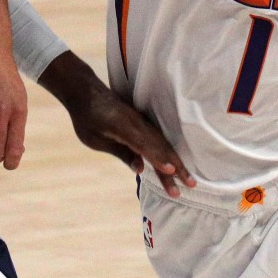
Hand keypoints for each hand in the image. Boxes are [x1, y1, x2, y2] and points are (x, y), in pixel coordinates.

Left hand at [39, 52, 194, 196]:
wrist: (87, 92)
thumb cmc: (87, 119)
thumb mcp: (96, 140)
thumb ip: (121, 153)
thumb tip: (141, 169)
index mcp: (122, 127)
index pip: (143, 145)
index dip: (158, 158)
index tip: (171, 171)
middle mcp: (137, 123)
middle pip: (159, 147)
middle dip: (176, 167)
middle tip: (190, 186)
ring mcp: (142, 122)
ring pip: (163, 144)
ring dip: (177, 162)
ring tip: (189, 180)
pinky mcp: (143, 123)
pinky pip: (159, 139)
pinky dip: (169, 153)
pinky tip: (177, 165)